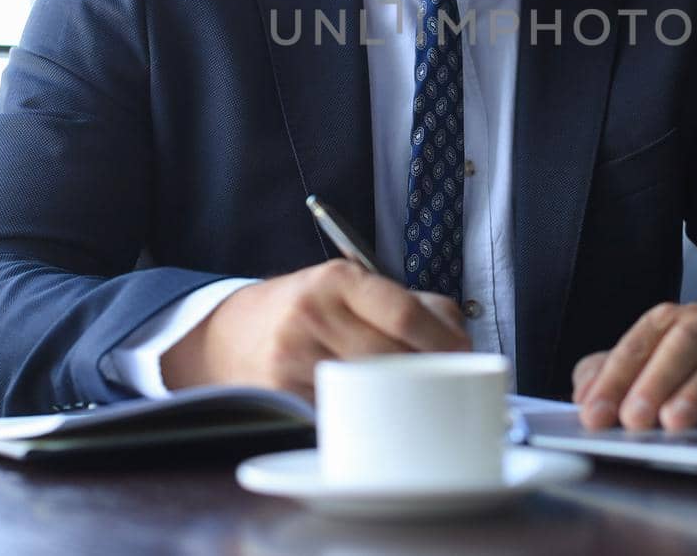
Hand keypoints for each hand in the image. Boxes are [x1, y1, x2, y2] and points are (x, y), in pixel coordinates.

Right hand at [161, 260, 469, 399]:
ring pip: (371, 389)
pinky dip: (367, 416)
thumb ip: (409, 301)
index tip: (465, 354)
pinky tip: (378, 414)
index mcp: (336, 279)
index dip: (444, 339)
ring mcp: (294, 358)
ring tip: (420, 399)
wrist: (231, 335)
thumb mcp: (349, 285)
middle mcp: (312, 314)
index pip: (404, 312)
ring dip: (404, 399)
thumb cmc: (307, 308)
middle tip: (450, 383)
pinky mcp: (283, 396)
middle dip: (429, 374)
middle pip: (392, 357)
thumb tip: (459, 335)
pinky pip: (341, 412)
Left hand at [570, 301, 696, 431]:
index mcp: (666, 321)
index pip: (636, 345)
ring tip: (673, 421)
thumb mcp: (638, 358)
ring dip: (695, 392)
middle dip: (655, 382)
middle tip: (633, 419)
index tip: (594, 413)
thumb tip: (584, 398)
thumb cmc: (680, 356)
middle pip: (680, 344)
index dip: (613, 380)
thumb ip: (605, 373)